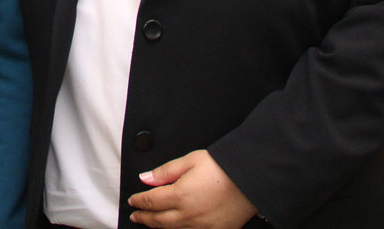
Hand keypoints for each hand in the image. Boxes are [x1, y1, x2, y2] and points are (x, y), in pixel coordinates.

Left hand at [127, 150, 257, 227]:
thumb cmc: (222, 167)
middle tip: (135, 215)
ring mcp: (203, 226)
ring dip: (158, 226)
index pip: (151, 201)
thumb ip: (165, 171)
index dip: (139, 201)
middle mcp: (189, 214)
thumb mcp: (190, 160)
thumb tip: (145, 178)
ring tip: (150, 222)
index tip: (133, 200)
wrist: (251, 179)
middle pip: (159, 220)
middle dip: (144, 217)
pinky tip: (175, 228)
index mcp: (180, 195)